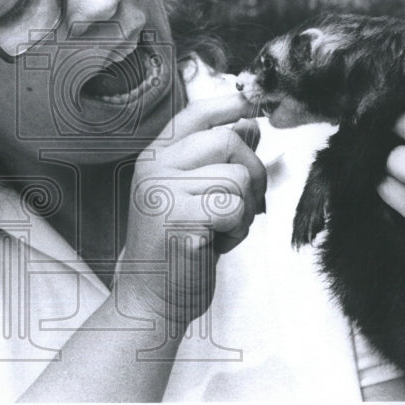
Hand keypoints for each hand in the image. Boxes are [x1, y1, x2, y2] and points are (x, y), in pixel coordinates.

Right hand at [114, 93, 265, 329]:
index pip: (195, 115)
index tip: (254, 105)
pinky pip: (234, 208)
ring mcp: (162, 192)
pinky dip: (238, 230)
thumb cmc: (177, 248)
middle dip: (253, 172)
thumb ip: (217, 159)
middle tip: (246, 204)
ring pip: (237, 176)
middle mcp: (154, 168)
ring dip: (245, 209)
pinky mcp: (177, 219)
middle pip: (227, 140)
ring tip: (221, 230)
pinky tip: (217, 244)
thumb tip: (250, 122)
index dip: (230, 104)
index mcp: (155, 158)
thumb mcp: (196, 195)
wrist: (150, 300)